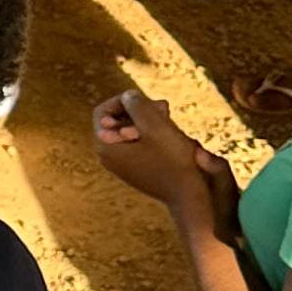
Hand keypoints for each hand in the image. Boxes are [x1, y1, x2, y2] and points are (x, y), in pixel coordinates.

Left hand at [92, 86, 237, 218]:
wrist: (188, 194)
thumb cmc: (172, 159)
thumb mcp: (154, 125)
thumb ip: (137, 105)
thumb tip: (128, 96)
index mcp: (105, 146)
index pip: (103, 111)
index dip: (124, 99)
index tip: (147, 99)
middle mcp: (107, 157)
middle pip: (116, 120)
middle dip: (139, 109)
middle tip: (163, 107)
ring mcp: (121, 165)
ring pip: (129, 131)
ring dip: (147, 120)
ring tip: (168, 117)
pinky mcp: (135, 169)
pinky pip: (137, 144)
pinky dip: (150, 134)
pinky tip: (168, 133)